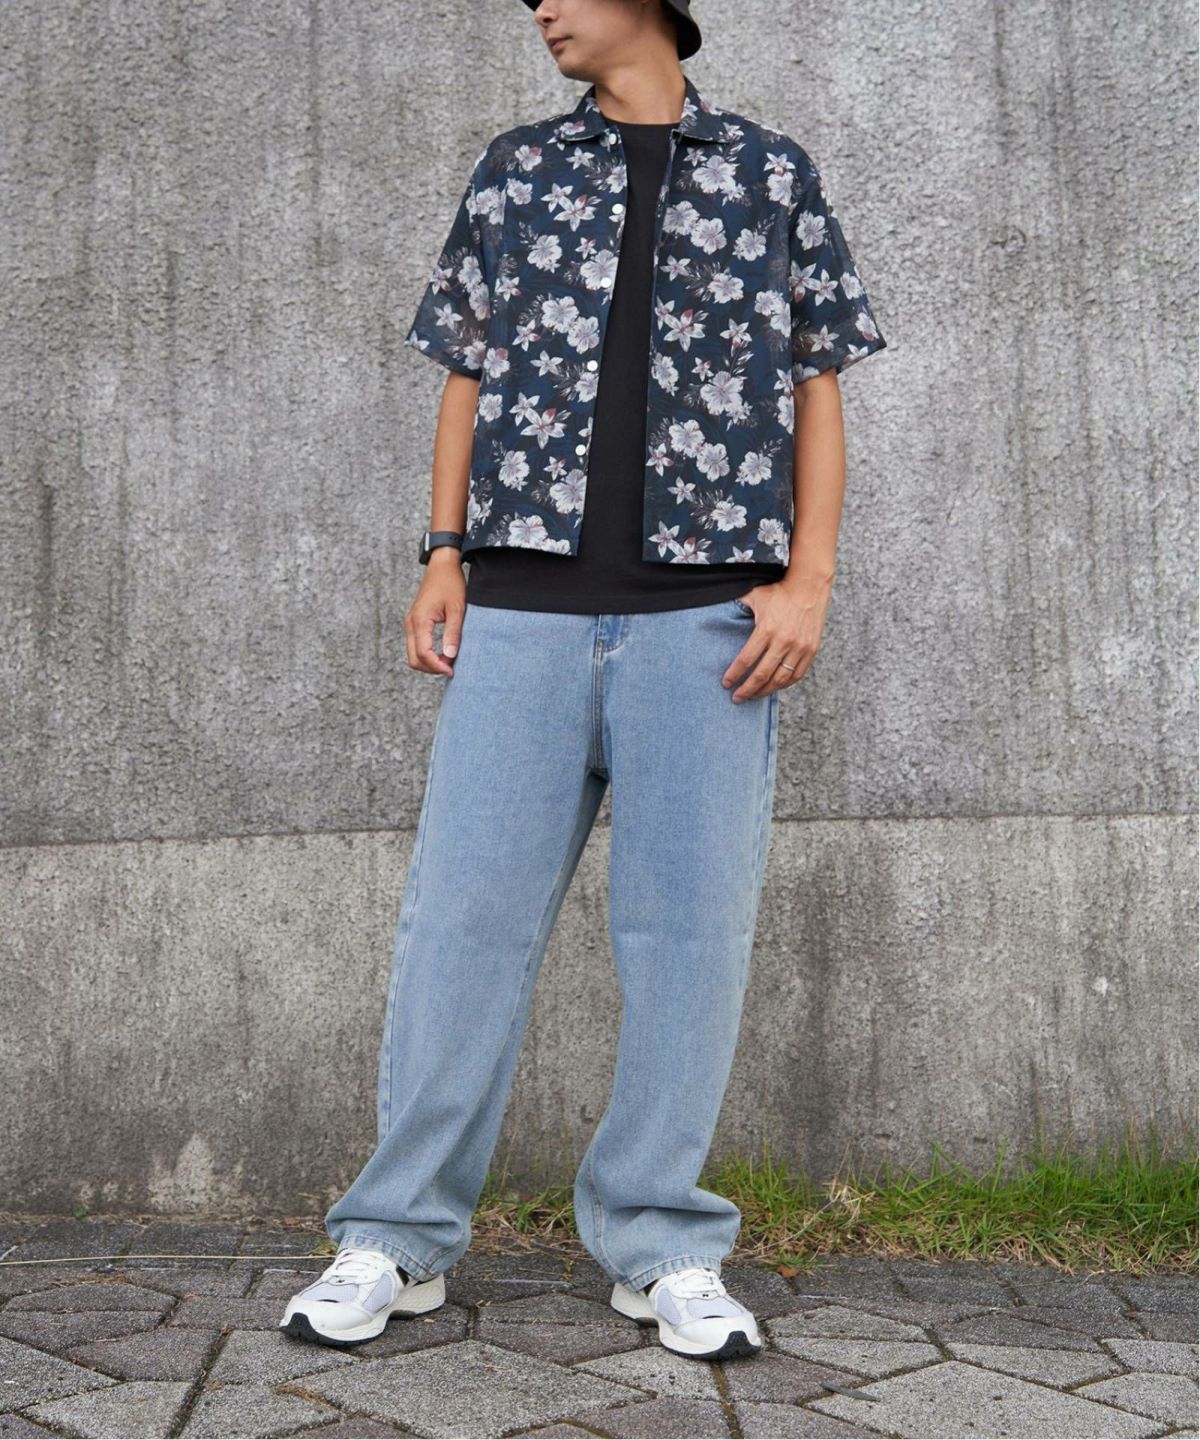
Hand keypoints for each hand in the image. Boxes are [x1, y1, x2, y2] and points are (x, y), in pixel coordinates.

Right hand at [405, 549, 465, 676]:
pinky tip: (442, 653)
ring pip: (413, 654)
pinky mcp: (414, 622)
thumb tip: (450, 656)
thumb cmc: (450, 583)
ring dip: (429, 662)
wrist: (442, 565)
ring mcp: (410, 623)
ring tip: (448, 661)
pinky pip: (416, 645)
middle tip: (450, 669)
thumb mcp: (457, 608)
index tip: (452, 671)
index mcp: (419, 621)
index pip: (423, 653)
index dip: (436, 666)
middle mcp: (410, 623)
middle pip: (414, 659)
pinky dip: (427, 654)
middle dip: (431, 668)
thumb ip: (453, 633)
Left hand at [721, 578, 830, 700]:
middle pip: (761, 675)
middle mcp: (783, 641)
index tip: (726, 684)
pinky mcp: (811, 650)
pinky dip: (784, 684)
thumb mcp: (755, 596)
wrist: (809, 586)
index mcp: (766, 629)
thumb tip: (718, 611)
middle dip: (746, 690)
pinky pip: (796, 675)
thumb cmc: (779, 591)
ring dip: (764, 691)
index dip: (734, 675)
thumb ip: (738, 606)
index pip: (746, 660)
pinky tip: (774, 687)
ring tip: (753, 696)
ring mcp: (799, 648)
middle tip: (736, 698)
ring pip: (780, 679)